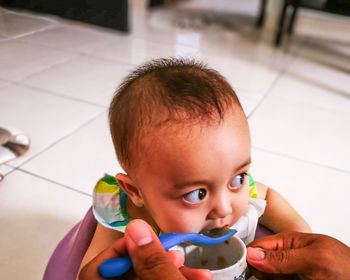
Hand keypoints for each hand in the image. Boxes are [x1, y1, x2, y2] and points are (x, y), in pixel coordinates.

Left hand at [79, 219, 211, 279]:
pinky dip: (172, 279)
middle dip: (158, 258)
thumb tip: (137, 229)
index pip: (97, 268)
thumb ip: (152, 262)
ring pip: (147, 277)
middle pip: (128, 269)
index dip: (123, 249)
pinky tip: (195, 277)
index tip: (146, 240)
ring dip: (172, 269)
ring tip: (196, 271)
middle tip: (177, 254)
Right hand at [247, 232, 349, 279]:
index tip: (234, 266)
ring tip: (270, 278)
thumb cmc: (346, 268)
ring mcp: (289, 274)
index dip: (245, 256)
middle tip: (250, 278)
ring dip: (259, 279)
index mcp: (288, 243)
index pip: (258, 247)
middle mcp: (285, 259)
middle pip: (258, 266)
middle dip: (252, 272)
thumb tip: (252, 254)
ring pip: (264, 278)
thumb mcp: (313, 259)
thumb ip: (283, 257)